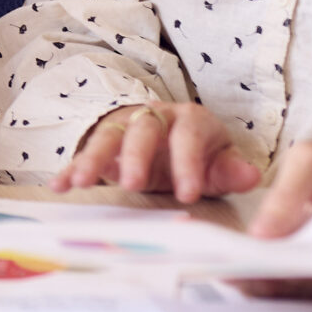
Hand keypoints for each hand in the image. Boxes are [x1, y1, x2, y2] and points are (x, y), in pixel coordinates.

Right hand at [55, 101, 262, 202]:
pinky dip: (70, 168)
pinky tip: (60, 185)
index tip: (188, 195)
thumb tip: (251, 176)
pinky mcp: (104, 144)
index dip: (188, 165)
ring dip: (93, 159)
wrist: (169, 134)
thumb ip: (231, 171)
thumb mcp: (219, 161)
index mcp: (190, 120)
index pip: (189, 138)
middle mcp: (154, 117)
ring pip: (107, 136)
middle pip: (143, 129)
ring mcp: (124, 127)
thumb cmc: (198, 152)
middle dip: (136, 156)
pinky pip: (84, 153)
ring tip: (83, 182)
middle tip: (133, 184)